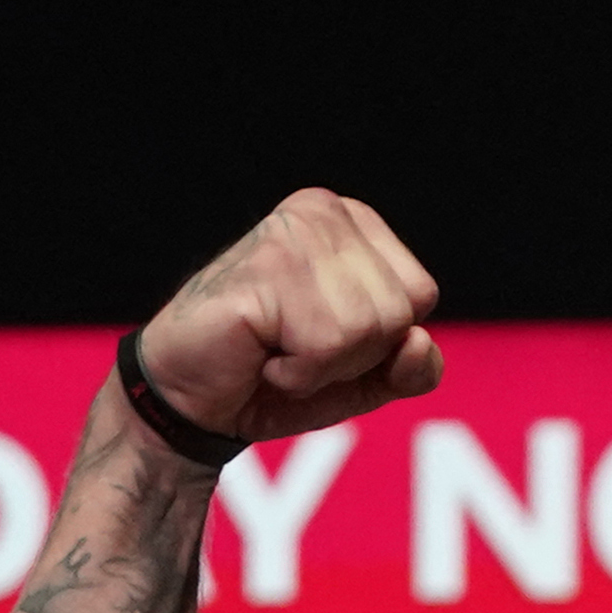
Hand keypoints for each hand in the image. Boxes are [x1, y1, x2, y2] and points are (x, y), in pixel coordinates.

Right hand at [137, 188, 443, 440]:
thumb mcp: (366, 379)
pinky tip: (258, 353)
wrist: (191, 401)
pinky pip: (327, 344)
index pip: (420, 295)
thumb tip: (419, 342)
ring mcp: (292, 233)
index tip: (323, 339)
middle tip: (293, 348)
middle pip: (400, 312)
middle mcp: (323, 212)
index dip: (382, 342)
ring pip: (368, 329)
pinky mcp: (265, 267)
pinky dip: (296, 373)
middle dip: (353, 356)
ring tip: (275, 349)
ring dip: (322, 366)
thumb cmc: (276, 376)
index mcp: (353, 222)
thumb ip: (414, 367)